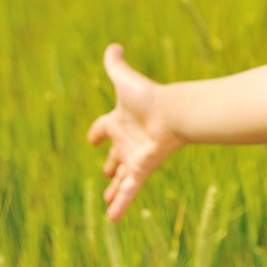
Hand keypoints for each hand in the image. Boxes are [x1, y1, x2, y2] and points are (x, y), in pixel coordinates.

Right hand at [87, 44, 184, 221]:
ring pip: (122, 177)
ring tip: (107, 200)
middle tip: (107, 172)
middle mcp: (128, 140)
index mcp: (121, 120)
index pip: (104, 127)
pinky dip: (121, 205)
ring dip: (115, 189)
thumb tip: (113, 45)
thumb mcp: (125, 80)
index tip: (92, 138)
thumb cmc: (150, 97)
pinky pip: (129, 191)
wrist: (175, 113)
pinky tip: (112, 220)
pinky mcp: (142, 169)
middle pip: (117, 154)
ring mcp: (135, 156)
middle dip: (111, 163)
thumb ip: (116, 65)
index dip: (98, 132)